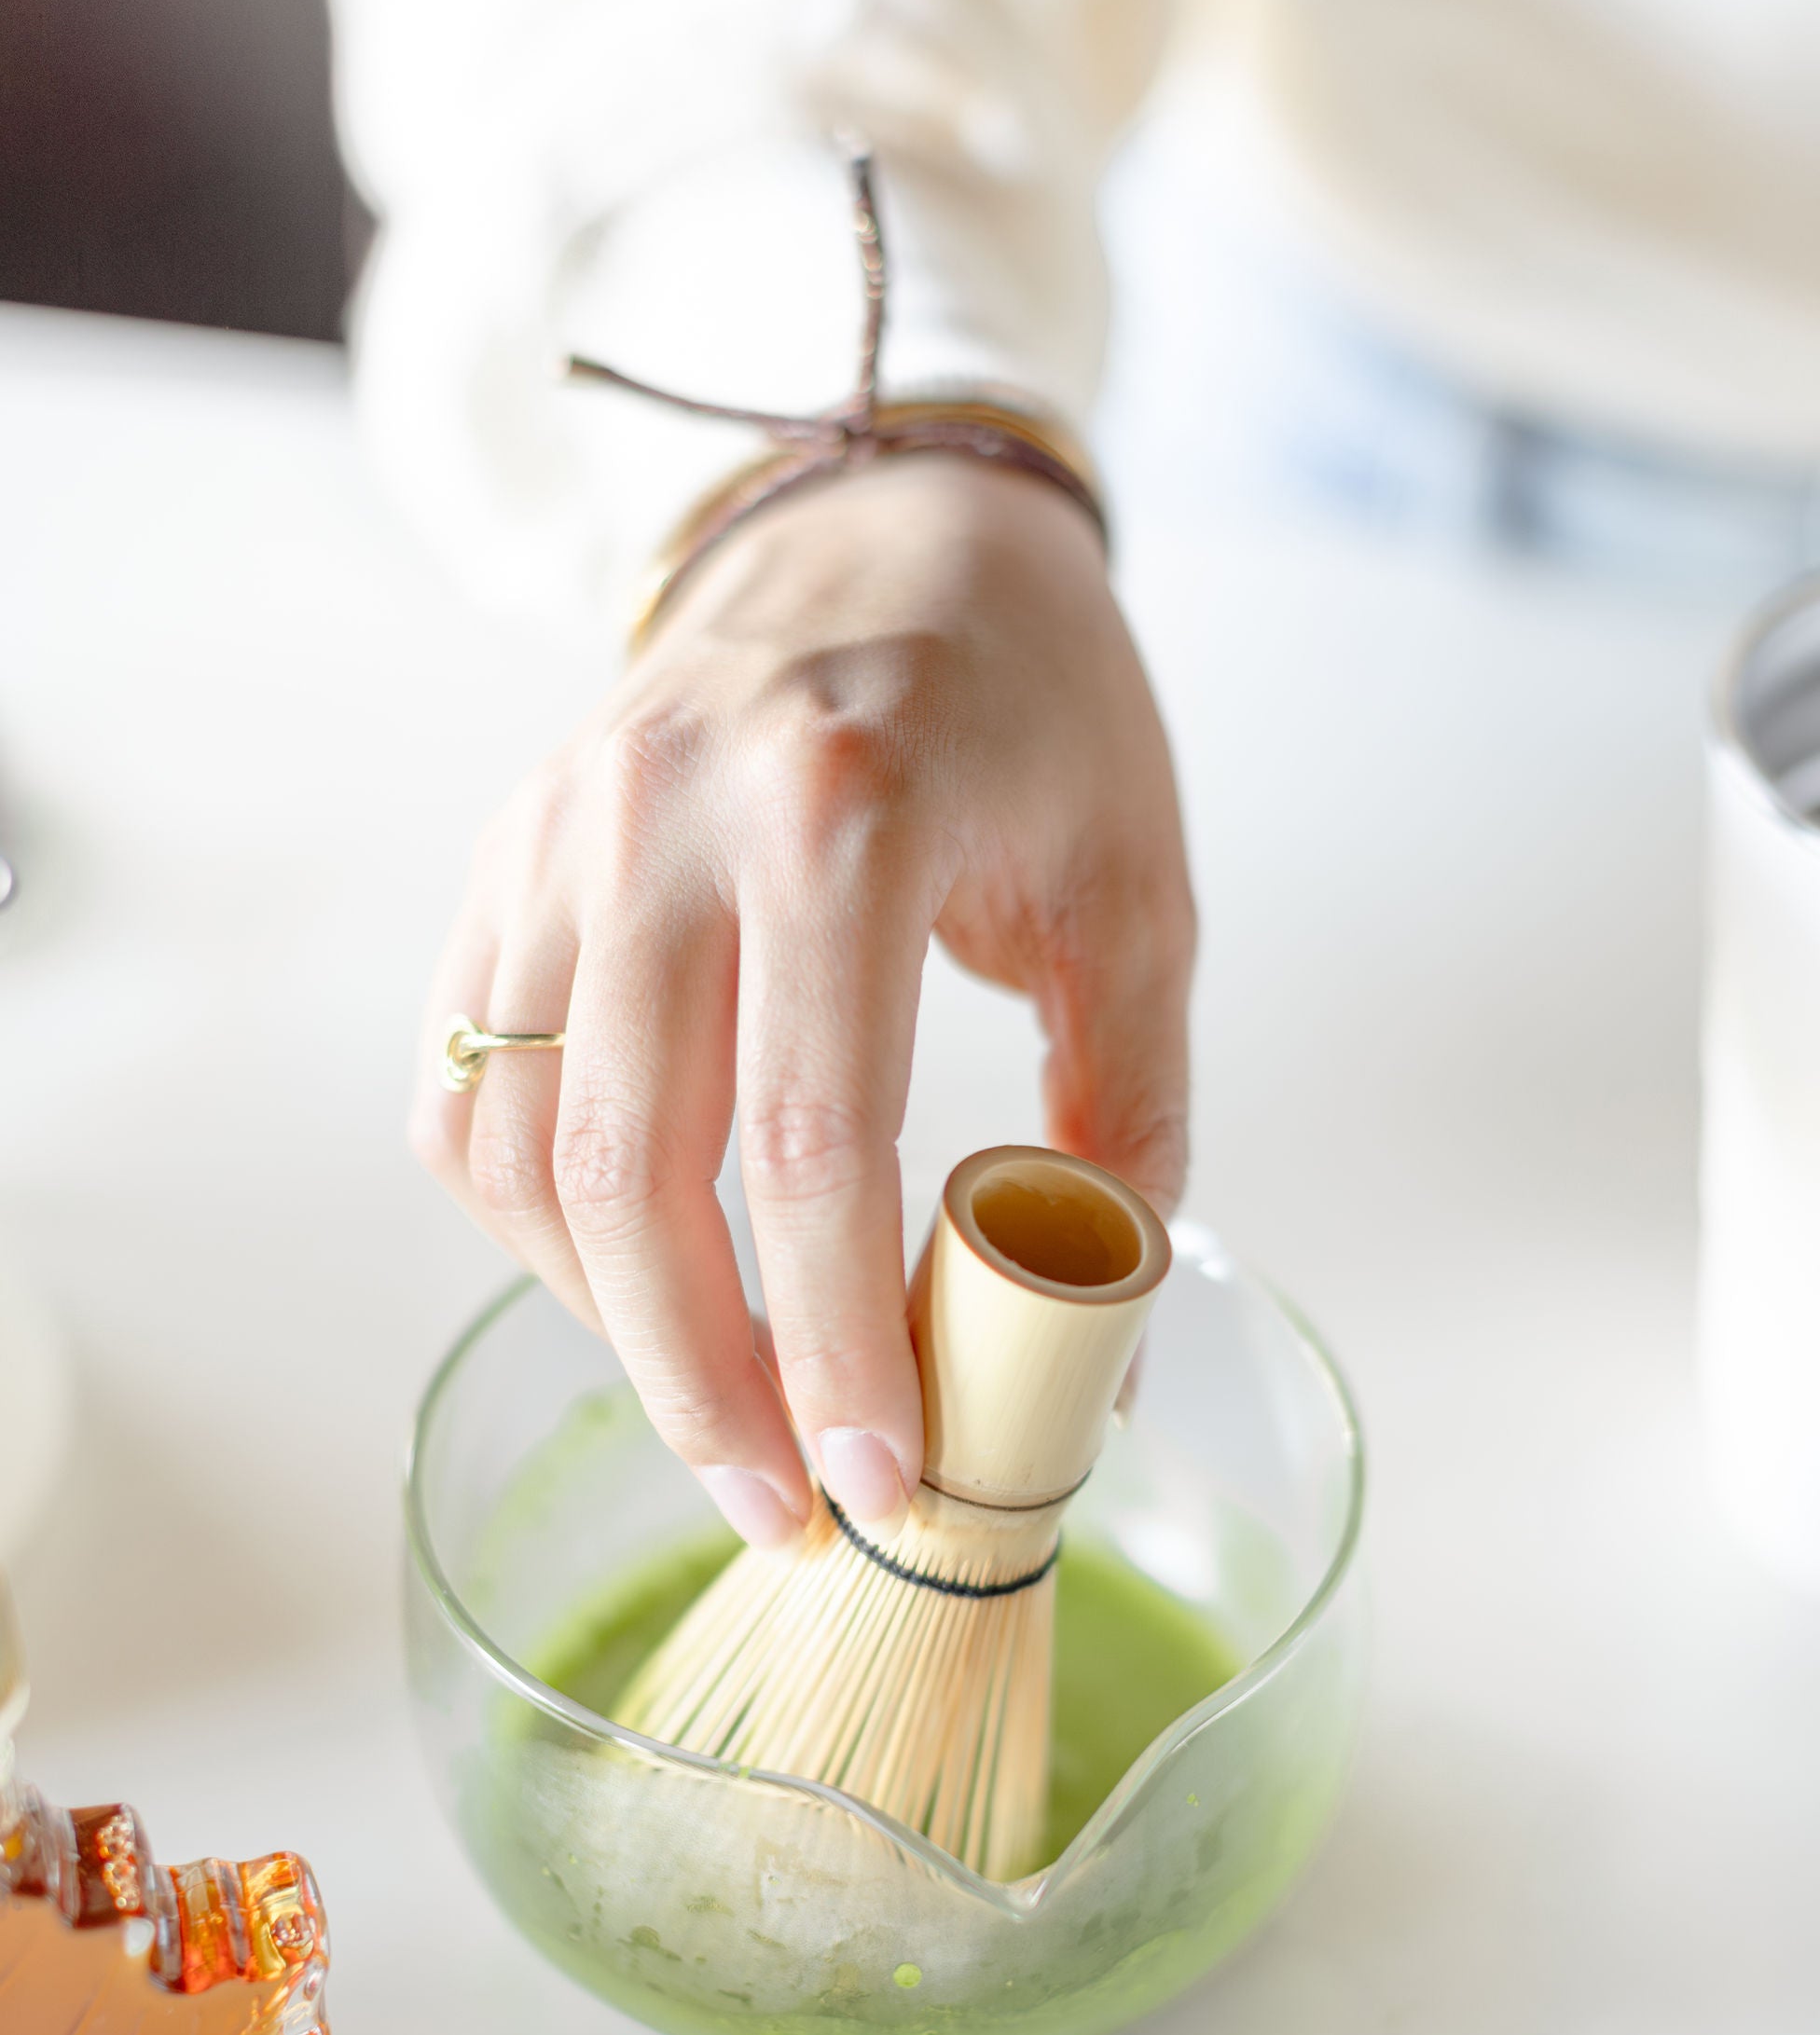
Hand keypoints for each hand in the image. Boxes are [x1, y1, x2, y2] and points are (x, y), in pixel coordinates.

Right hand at [414, 453, 1193, 1547]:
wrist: (882, 524)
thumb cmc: (1032, 708)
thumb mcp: (1137, 895)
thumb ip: (1130, 1120)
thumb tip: (1089, 1355)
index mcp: (844, 811)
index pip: (814, 1145)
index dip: (842, 1345)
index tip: (886, 1482)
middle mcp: (664, 819)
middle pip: (631, 1175)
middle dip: (707, 1384)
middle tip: (784, 1510)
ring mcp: (556, 838)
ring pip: (522, 1152)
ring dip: (610, 1328)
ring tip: (718, 1423)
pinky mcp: (503, 867)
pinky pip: (467, 1093)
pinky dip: (532, 1227)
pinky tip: (631, 1288)